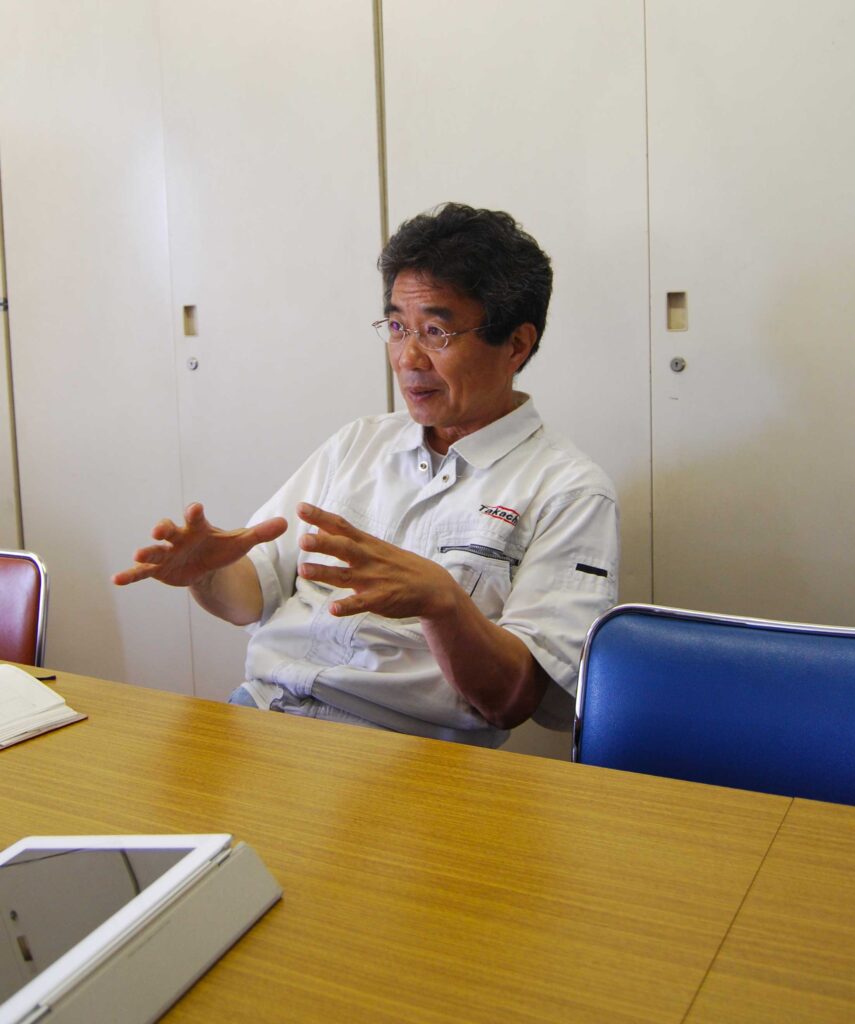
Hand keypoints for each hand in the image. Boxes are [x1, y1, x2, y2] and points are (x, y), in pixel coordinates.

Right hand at [112, 502, 286, 587]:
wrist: (205, 566)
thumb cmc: (221, 549)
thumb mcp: (241, 543)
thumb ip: (261, 533)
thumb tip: (287, 522)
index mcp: (198, 528)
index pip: (195, 517)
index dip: (194, 513)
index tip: (195, 508)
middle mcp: (178, 538)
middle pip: (168, 530)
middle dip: (163, 530)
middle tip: (158, 531)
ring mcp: (166, 553)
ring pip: (153, 551)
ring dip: (146, 552)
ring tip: (138, 555)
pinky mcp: (158, 570)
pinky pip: (142, 573)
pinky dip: (130, 576)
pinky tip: (116, 581)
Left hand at [296, 503, 452, 618]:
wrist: (432, 586)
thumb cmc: (399, 565)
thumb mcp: (376, 547)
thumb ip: (348, 539)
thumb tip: (321, 528)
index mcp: (367, 544)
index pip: (341, 526)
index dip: (321, 517)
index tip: (301, 508)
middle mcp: (368, 559)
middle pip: (343, 548)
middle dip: (323, 544)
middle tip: (302, 540)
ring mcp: (374, 579)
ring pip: (346, 575)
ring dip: (325, 573)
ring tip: (304, 571)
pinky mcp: (381, 599)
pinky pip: (361, 603)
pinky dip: (348, 606)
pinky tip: (333, 609)